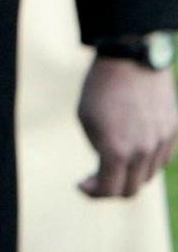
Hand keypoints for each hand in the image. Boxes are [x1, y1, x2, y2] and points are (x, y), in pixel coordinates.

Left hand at [78, 53, 177, 198]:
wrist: (131, 59)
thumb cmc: (100, 88)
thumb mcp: (86, 120)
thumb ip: (99, 150)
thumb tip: (107, 168)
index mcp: (116, 151)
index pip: (109, 190)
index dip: (93, 193)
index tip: (82, 184)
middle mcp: (143, 151)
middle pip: (131, 189)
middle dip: (111, 189)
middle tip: (97, 179)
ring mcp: (162, 142)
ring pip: (148, 174)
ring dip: (130, 175)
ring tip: (114, 162)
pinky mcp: (173, 130)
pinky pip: (162, 158)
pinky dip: (147, 162)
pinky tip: (134, 151)